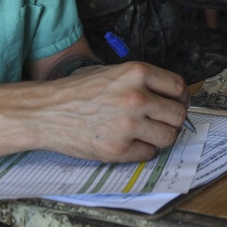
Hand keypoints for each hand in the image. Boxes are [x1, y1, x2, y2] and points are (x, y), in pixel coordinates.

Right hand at [39, 61, 190, 162]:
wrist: (46, 112)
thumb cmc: (77, 91)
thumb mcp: (112, 72)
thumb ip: (142, 81)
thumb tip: (172, 95)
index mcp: (136, 73)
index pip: (178, 87)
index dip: (180, 97)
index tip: (177, 103)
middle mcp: (136, 97)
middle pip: (178, 114)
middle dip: (173, 119)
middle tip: (162, 121)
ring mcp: (128, 125)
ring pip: (168, 136)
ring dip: (161, 137)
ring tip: (147, 133)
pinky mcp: (118, 149)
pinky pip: (149, 154)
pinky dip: (143, 151)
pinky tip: (131, 143)